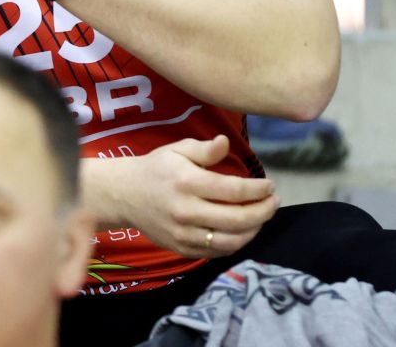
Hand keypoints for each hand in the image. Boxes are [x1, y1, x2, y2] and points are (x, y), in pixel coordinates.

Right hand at [109, 136, 278, 257]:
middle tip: (273, 203)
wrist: (123, 194)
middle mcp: (186, 210)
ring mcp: (183, 233)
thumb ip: (204, 149)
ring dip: (254, 231)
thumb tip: (225, 143)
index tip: (270, 186)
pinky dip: (235, 244)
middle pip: (238, 219)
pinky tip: (241, 231)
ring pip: (231, 241)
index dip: (259, 190)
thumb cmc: (155, 168)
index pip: (234, 190)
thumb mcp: (176, 150)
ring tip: (260, 218)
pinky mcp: (181, 248)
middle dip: (264, 211)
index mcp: (187, 182)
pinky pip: (217, 252)